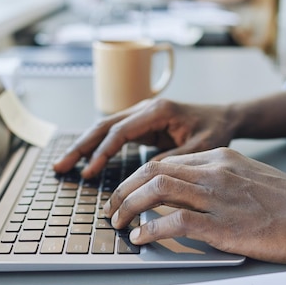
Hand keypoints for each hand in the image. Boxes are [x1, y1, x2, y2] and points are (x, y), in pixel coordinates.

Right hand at [53, 98, 235, 177]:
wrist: (225, 117)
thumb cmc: (216, 130)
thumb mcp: (200, 148)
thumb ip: (173, 159)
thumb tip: (145, 175)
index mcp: (158, 111)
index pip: (120, 131)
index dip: (102, 152)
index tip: (88, 172)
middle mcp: (145, 108)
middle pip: (104, 126)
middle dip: (80, 146)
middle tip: (59, 166)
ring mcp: (142, 114)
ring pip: (105, 128)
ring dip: (84, 145)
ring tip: (64, 164)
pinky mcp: (143, 124)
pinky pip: (115, 134)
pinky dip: (98, 146)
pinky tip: (86, 159)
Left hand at [104, 147, 285, 263]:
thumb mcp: (249, 176)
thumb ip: (217, 178)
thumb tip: (186, 193)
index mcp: (221, 158)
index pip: (167, 161)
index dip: (138, 176)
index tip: (126, 191)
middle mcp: (215, 172)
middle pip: (154, 171)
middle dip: (124, 189)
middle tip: (111, 207)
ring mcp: (218, 197)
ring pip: (158, 190)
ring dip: (129, 207)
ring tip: (118, 222)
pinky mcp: (224, 225)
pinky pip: (176, 222)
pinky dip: (152, 229)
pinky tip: (143, 237)